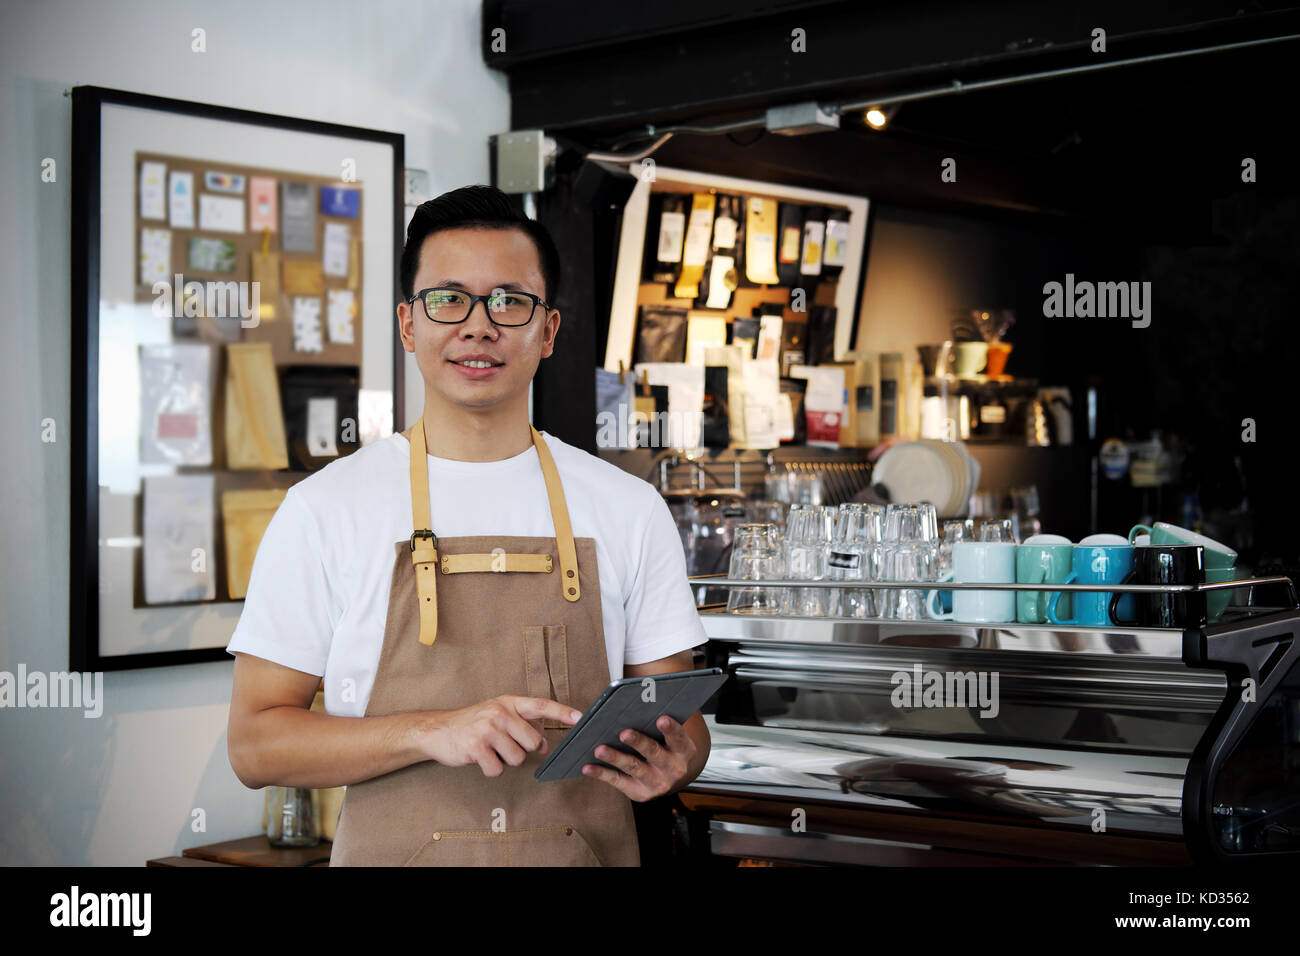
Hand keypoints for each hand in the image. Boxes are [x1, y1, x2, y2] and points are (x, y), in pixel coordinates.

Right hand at [425, 696, 581, 776]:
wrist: (438, 730)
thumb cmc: (473, 724)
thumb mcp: (499, 717)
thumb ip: (523, 726)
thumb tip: (544, 743)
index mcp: (508, 702)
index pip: (541, 706)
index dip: (562, 712)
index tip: (580, 718)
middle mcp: (500, 712)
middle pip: (532, 742)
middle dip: (522, 749)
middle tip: (504, 744)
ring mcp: (488, 729)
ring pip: (517, 758)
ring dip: (504, 760)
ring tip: (489, 749)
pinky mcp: (476, 747)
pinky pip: (497, 770)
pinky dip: (491, 770)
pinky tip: (480, 758)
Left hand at [581, 716, 696, 801]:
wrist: (669, 777)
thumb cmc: (665, 746)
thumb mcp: (669, 736)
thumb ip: (657, 722)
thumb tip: (635, 703)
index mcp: (684, 750)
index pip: (678, 737)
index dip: (670, 728)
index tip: (661, 719)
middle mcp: (674, 769)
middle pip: (654, 753)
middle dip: (639, 743)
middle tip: (624, 732)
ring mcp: (657, 783)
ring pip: (634, 767)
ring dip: (616, 758)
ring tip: (600, 749)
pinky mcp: (639, 793)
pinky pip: (618, 781)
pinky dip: (602, 773)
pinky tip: (588, 766)